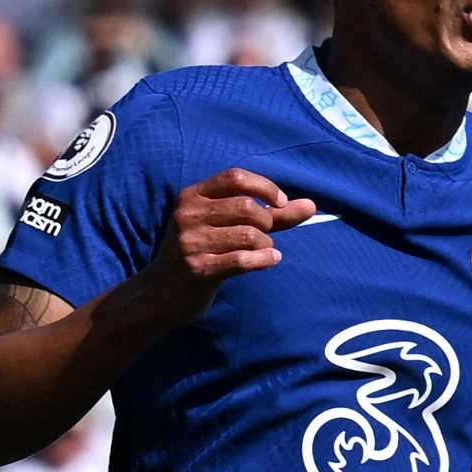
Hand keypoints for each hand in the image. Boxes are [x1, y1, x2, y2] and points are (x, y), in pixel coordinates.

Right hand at [160, 168, 313, 284]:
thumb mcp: (224, 227)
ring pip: (249, 234)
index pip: (235, 177)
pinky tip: (270, 260)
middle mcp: (188, 214)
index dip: (264, 187)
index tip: (280, 202)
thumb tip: (311, 205)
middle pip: (246, 207)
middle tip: (266, 236)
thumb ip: (269, 215)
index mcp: (192, 196)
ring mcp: (191, 241)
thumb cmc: (200, 254)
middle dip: (267, 222)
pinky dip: (264, 259)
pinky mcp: (198, 268)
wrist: (160, 294)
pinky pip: (243, 259)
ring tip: (263, 251)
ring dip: (266, 244)